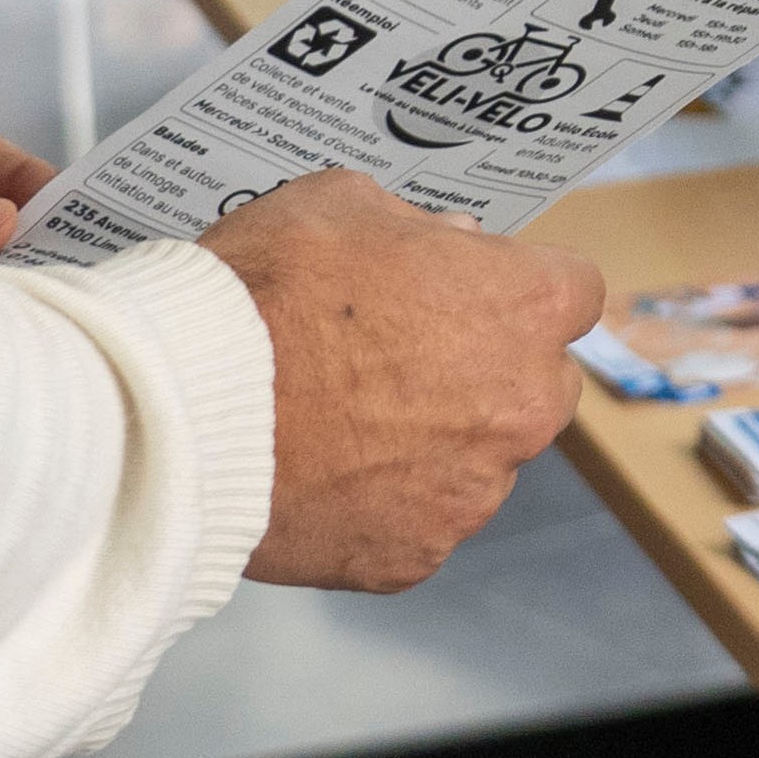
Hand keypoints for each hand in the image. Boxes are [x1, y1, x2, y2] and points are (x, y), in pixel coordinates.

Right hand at [202, 175, 607, 592]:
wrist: (185, 410)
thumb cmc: (264, 293)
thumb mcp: (343, 203)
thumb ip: (420, 226)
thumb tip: (455, 246)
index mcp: (523, 306)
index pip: (573, 290)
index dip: (520, 286)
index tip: (478, 292)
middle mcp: (522, 405)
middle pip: (540, 383)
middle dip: (492, 367)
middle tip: (405, 357)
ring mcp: (473, 491)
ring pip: (483, 460)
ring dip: (440, 441)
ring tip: (347, 420)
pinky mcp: (418, 554)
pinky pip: (421, 521)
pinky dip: (386, 503)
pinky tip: (327, 473)